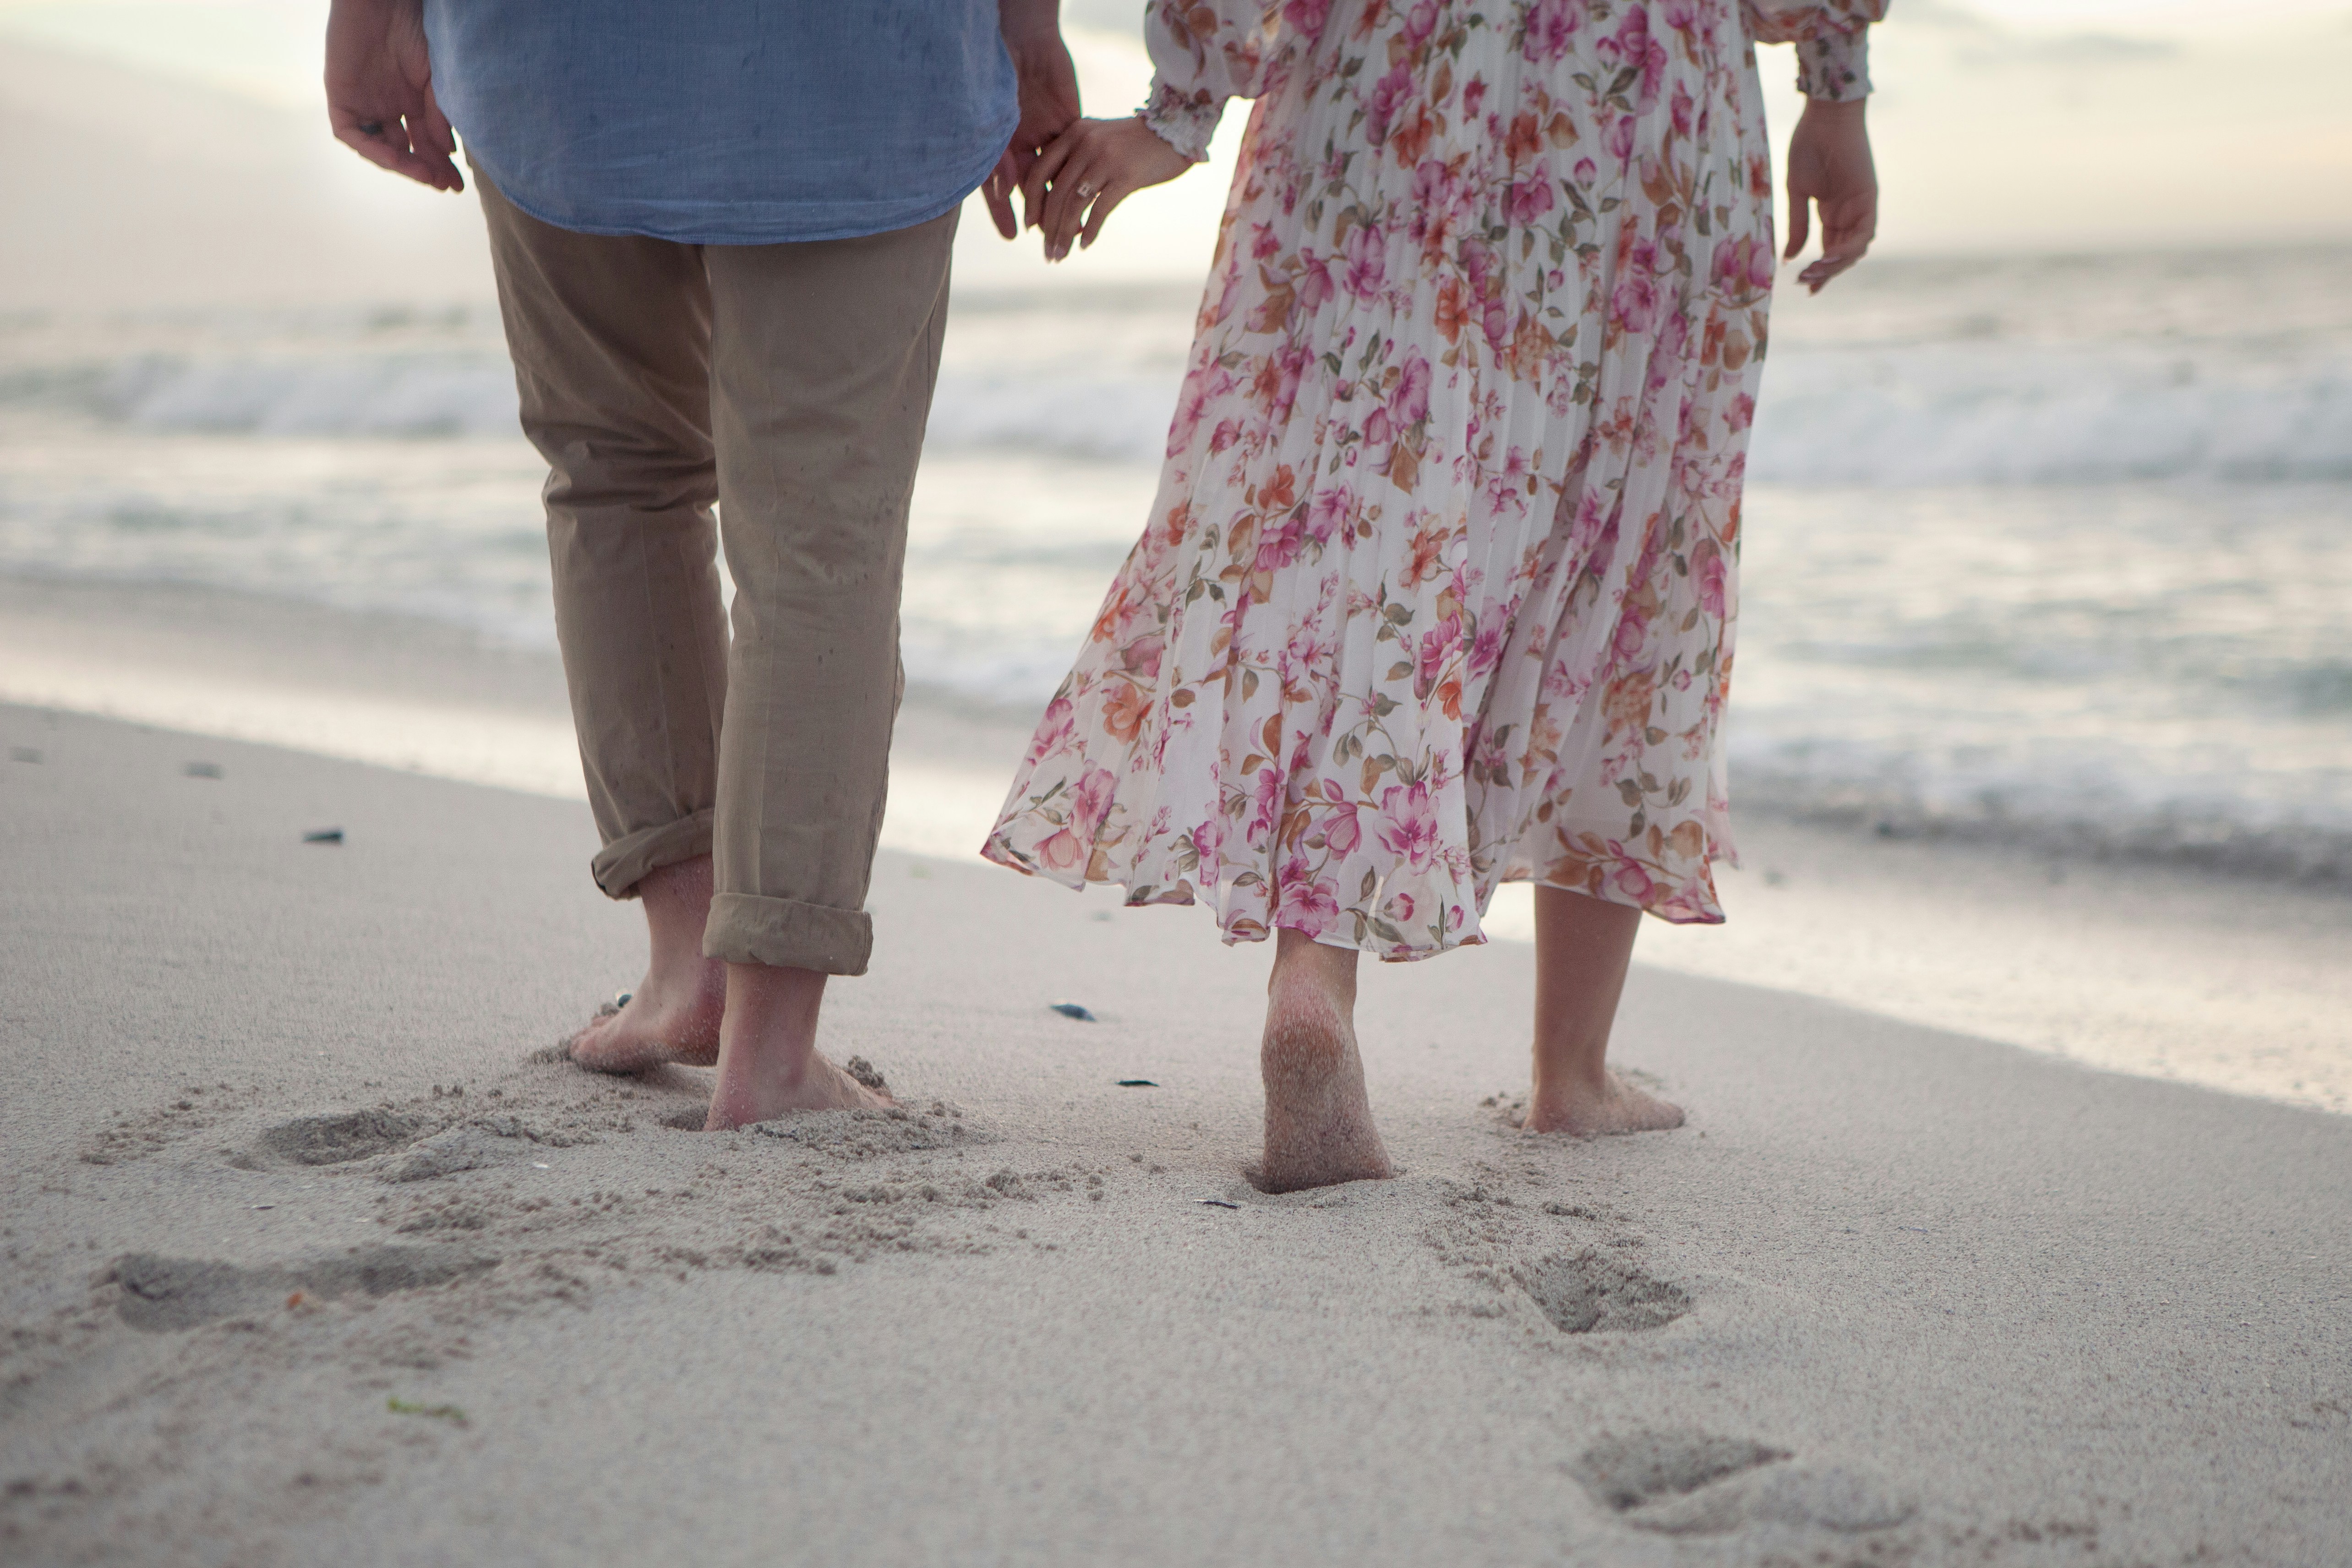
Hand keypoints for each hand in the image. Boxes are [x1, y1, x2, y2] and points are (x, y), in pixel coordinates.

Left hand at [325, 0, 461, 190]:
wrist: (383, 1)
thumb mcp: (434, 78)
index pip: (425, 140)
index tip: (457, 182)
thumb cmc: (413, 28)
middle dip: (426, 168)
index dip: (440, 163)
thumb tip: (447, 152)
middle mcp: (387, 104)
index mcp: (410, 98)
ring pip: (379, 145)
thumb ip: (438, 115)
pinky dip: (372, 148)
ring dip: (401, 164)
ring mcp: (364, 102)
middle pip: (405, 147)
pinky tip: (395, 157)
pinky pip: (351, 134)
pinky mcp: (341, 97)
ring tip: (425, 175)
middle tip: (446, 185)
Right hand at [984, 1, 1081, 239]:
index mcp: (997, 145)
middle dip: (1040, 216)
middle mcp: (1020, 145)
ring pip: (1055, 179)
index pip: (997, 187)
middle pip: (1030, 189)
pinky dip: (1080, 179)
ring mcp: (1045, 137)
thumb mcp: (996, 119)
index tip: (1012, 236)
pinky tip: (1089, 199)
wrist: (1027, 42)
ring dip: (1062, 204)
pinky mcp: (1069, 128)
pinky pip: (1074, 160)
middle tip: (1050, 239)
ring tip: (1071, 227)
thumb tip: (1006, 191)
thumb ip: (1001, 156)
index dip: (1003, 211)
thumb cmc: (1000, 76)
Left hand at [1023, 116, 1191, 260]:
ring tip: (1060, 255)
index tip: (1031, 226)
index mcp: (1074, 133)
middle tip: (1047, 253)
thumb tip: (1059, 201)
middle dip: (1048, 228)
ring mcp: (1105, 158)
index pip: (1040, 170)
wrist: (1176, 131)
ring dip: (1064, 235)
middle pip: (1055, 193)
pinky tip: (1085, 245)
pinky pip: (1100, 209)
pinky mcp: (1126, 175)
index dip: (1032, 202)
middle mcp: (1085, 143)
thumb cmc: (1137, 142)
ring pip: (1074, 205)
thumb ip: (1078, 159)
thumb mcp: (1100, 139)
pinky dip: (1090, 231)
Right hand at [1782, 97, 1874, 292]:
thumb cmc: (1808, 145)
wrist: (1825, 115)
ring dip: (1836, 264)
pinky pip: (1863, 233)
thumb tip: (1789, 258)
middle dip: (1826, 271)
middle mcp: (1850, 211)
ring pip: (1855, 247)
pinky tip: (1828, 258)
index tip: (1806, 288)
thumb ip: (1797, 225)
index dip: (1820, 270)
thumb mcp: (1797, 191)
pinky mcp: (1869, 197)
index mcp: (1833, 209)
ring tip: (1813, 272)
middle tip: (1805, 283)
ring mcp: (1861, 205)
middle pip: (1843, 252)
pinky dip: (1848, 249)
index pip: (1830, 248)